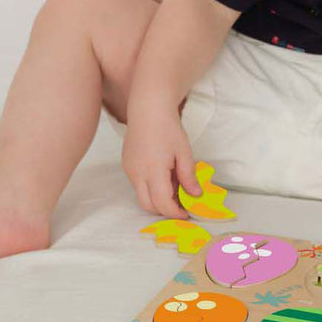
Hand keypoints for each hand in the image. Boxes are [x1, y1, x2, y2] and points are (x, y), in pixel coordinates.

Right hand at [122, 101, 200, 217]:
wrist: (148, 109)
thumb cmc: (169, 128)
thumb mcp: (184, 153)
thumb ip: (189, 177)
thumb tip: (195, 195)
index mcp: (153, 171)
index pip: (162, 203)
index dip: (175, 212)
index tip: (187, 213)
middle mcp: (137, 174)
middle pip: (148, 205)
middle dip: (165, 210)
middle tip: (181, 205)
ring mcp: (129, 169)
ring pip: (142, 195)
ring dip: (158, 198)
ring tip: (175, 187)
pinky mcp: (126, 164)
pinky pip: (138, 184)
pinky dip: (151, 187)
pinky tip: (164, 176)